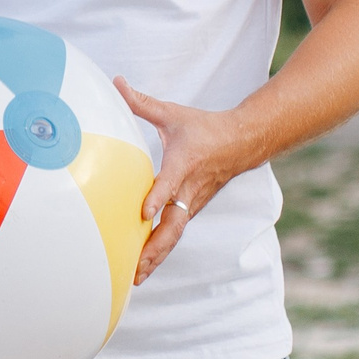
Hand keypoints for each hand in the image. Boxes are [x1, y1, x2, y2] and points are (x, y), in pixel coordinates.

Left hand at [116, 77, 258, 285]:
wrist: (243, 142)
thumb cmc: (204, 128)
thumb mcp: (172, 112)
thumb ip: (141, 102)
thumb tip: (115, 82)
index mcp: (184, 163)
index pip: (169, 183)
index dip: (157, 197)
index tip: (143, 212)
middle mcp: (189, 188)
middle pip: (173, 223)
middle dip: (154, 247)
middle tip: (134, 266)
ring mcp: (192, 202)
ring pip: (174, 234)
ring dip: (156, 256)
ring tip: (135, 277)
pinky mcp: (192, 208)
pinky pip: (175, 232)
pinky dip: (161, 250)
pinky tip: (144, 266)